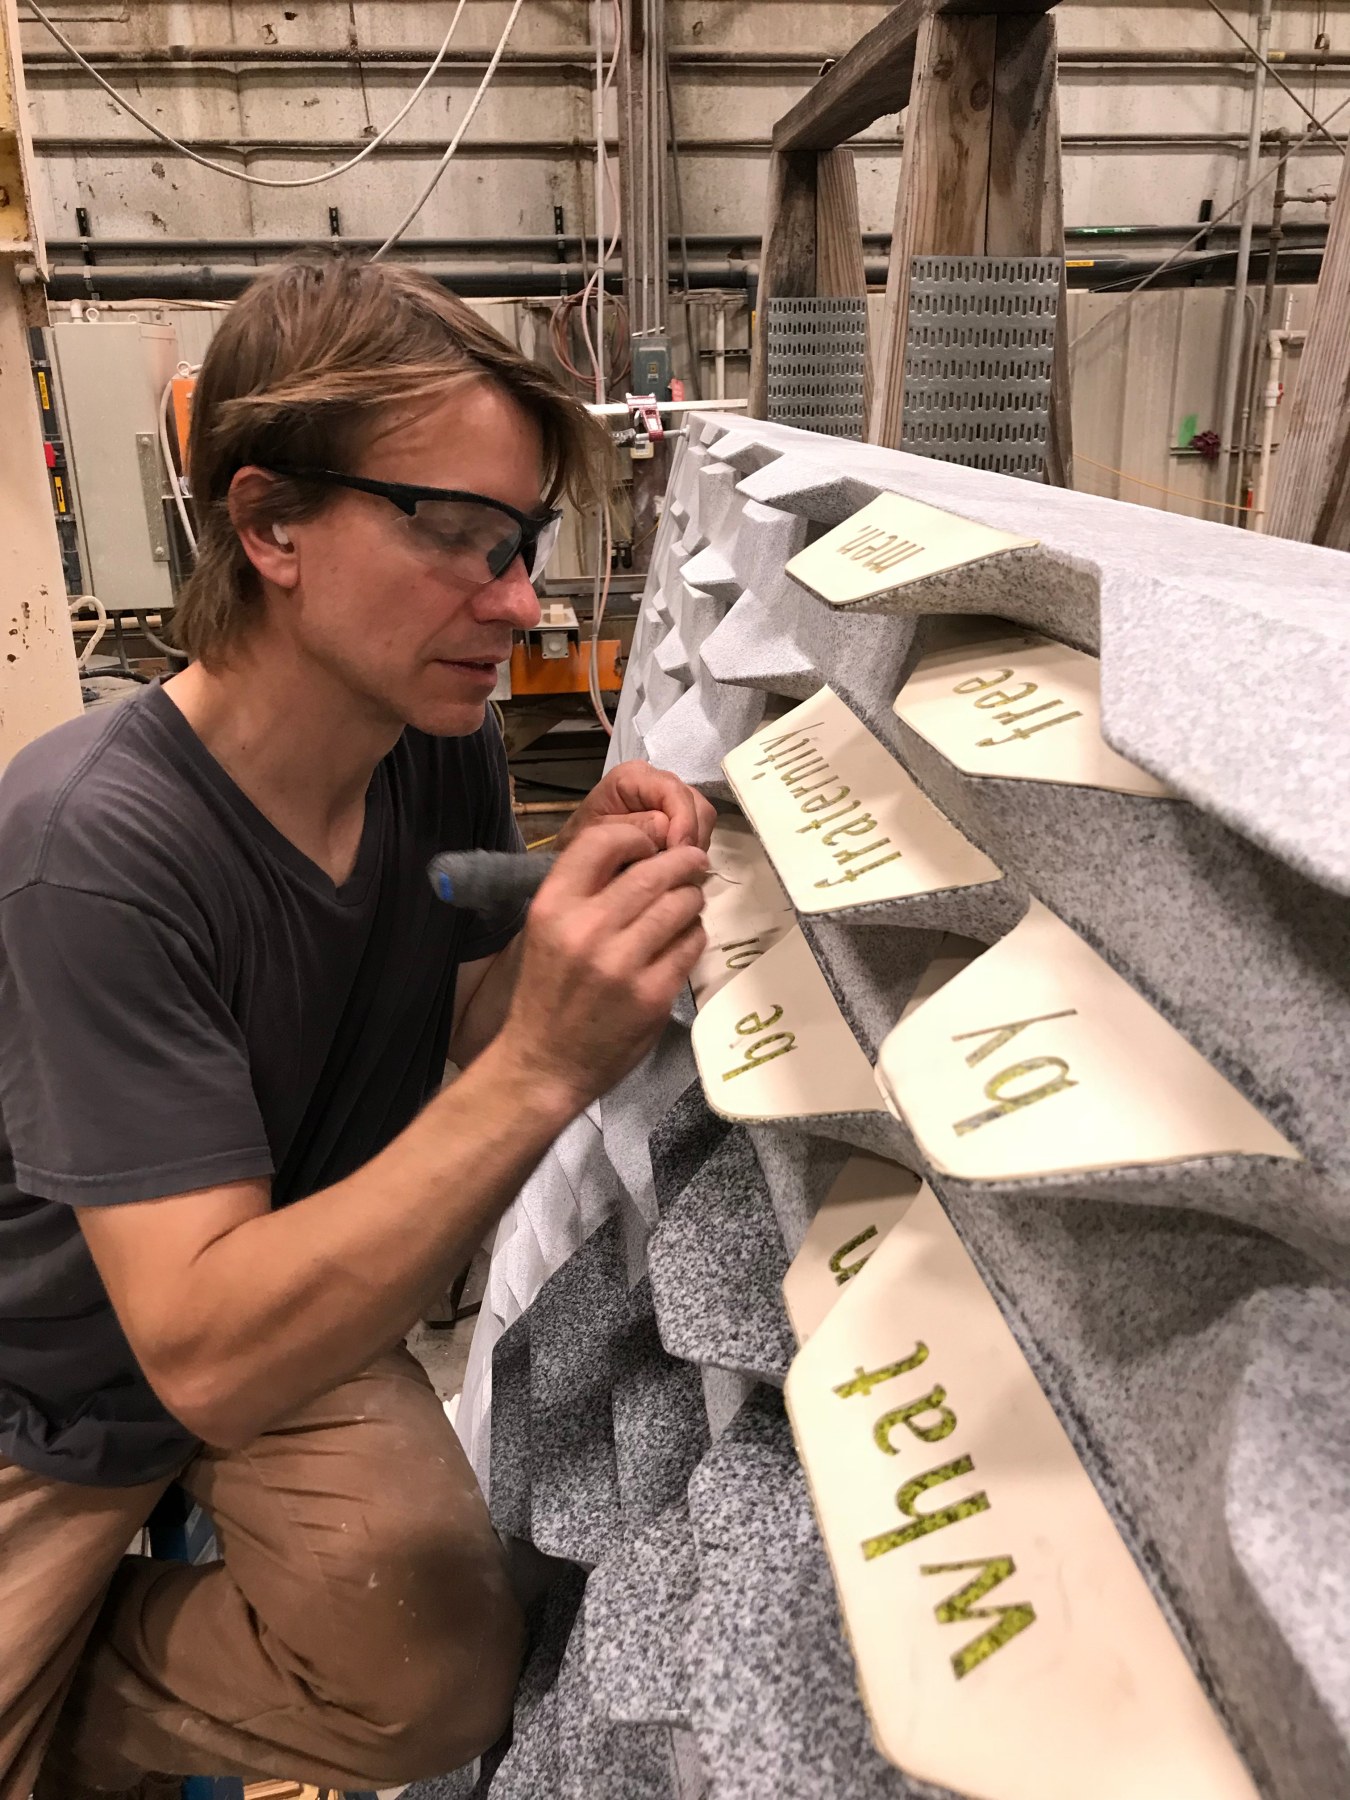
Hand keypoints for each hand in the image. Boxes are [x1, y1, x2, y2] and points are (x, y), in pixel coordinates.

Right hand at [496, 823, 707, 1113]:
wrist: (545, 1063)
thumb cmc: (548, 991)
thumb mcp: (547, 930)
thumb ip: (585, 890)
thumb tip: (643, 849)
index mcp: (553, 907)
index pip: (604, 841)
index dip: (637, 834)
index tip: (651, 842)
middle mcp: (587, 930)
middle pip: (656, 871)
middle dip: (682, 862)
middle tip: (691, 862)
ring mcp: (623, 964)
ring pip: (682, 903)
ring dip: (692, 897)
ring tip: (686, 902)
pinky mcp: (653, 994)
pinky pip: (692, 943)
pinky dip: (693, 935)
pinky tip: (681, 939)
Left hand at [559, 762, 716, 855]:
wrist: (576, 856)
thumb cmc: (581, 843)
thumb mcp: (598, 835)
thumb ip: (633, 828)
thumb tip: (668, 830)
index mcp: (632, 776)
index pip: (673, 790)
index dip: (683, 820)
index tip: (680, 851)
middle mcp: (656, 782)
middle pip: (695, 804)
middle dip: (692, 836)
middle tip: (680, 866)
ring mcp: (670, 801)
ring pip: (702, 819)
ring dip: (693, 846)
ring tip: (675, 869)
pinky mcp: (678, 819)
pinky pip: (698, 833)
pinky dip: (691, 851)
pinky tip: (676, 867)